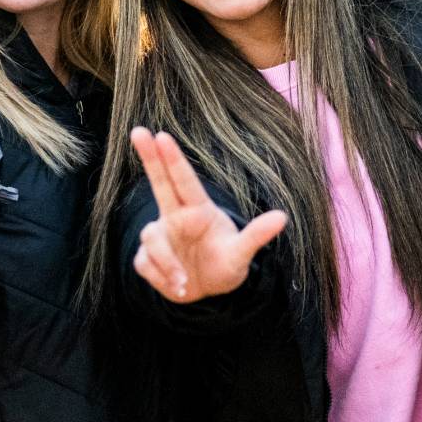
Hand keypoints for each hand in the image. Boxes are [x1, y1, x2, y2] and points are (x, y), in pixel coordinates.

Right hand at [128, 127, 287, 303]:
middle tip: (138, 130)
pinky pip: (147, 264)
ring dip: (167, 262)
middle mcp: (176, 218)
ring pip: (152, 239)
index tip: (162, 136)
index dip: (173, 159)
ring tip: (185, 281)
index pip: (184, 181)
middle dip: (148, 157)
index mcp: (199, 210)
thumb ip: (257, 235)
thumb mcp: (241, 254)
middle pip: (160, 183)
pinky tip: (179, 287)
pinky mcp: (147, 259)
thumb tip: (283, 216)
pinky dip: (163, 279)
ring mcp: (161, 237)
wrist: (206, 292)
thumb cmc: (224, 265)